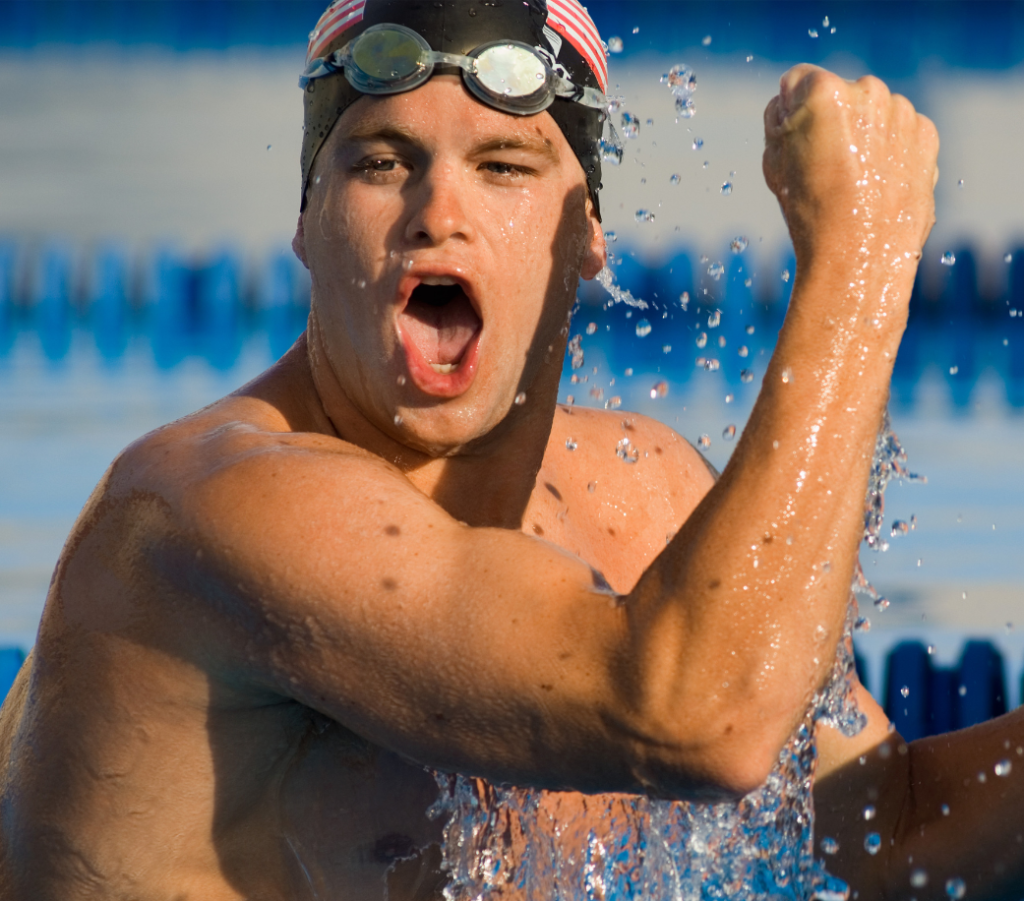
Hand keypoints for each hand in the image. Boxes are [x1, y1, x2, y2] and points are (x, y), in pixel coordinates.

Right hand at [763, 65, 938, 270]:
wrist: (859, 254)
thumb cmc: (809, 211)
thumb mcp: (773, 163)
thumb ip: (779, 119)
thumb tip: (791, 103)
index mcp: (824, 93)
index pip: (795, 81)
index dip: (789, 113)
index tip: (794, 144)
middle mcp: (867, 91)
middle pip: (839, 94)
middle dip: (832, 122)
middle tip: (825, 167)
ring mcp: (902, 111)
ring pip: (872, 113)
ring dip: (862, 135)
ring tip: (853, 180)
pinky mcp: (926, 133)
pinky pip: (899, 131)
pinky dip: (889, 150)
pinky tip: (877, 183)